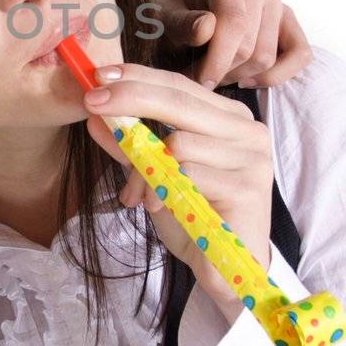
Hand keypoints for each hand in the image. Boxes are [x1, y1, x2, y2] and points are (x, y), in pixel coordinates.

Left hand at [79, 64, 273, 312]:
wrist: (224, 269)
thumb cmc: (193, 216)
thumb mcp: (153, 174)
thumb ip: (128, 145)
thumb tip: (94, 116)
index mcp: (228, 117)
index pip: (179, 85)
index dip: (138, 77)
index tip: (99, 75)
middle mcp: (247, 130)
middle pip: (179, 101)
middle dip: (130, 99)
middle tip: (93, 103)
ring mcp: (252, 158)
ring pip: (179, 143)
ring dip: (146, 170)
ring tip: (140, 196)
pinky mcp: (248, 188)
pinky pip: (188, 176)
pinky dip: (164, 191)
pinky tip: (162, 208)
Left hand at [151, 0, 310, 89]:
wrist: (176, 17)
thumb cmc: (167, 17)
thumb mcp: (161, 20)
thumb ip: (180, 24)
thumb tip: (208, 26)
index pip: (234, 23)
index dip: (217, 60)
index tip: (199, 82)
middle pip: (249, 46)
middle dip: (222, 71)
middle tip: (198, 79)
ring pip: (266, 57)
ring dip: (238, 76)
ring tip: (213, 74)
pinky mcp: (288, 19)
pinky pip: (300, 55)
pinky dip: (275, 77)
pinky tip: (245, 79)